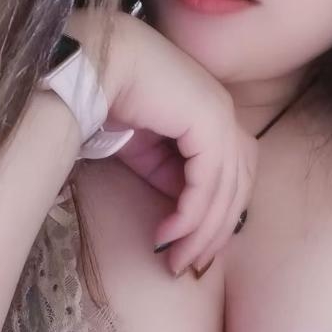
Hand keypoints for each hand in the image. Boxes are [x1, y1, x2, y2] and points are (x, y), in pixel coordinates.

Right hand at [66, 9, 257, 276]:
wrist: (94, 66)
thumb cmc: (114, 101)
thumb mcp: (149, 152)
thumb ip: (173, 177)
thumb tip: (186, 214)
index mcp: (215, 117)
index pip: (233, 176)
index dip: (218, 217)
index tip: (192, 250)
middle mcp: (226, 115)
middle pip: (237, 187)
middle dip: (214, 232)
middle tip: (187, 265)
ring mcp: (222, 116)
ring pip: (226, 190)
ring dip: (201, 231)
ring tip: (175, 259)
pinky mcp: (210, 122)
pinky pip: (208, 183)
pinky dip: (190, 215)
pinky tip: (168, 234)